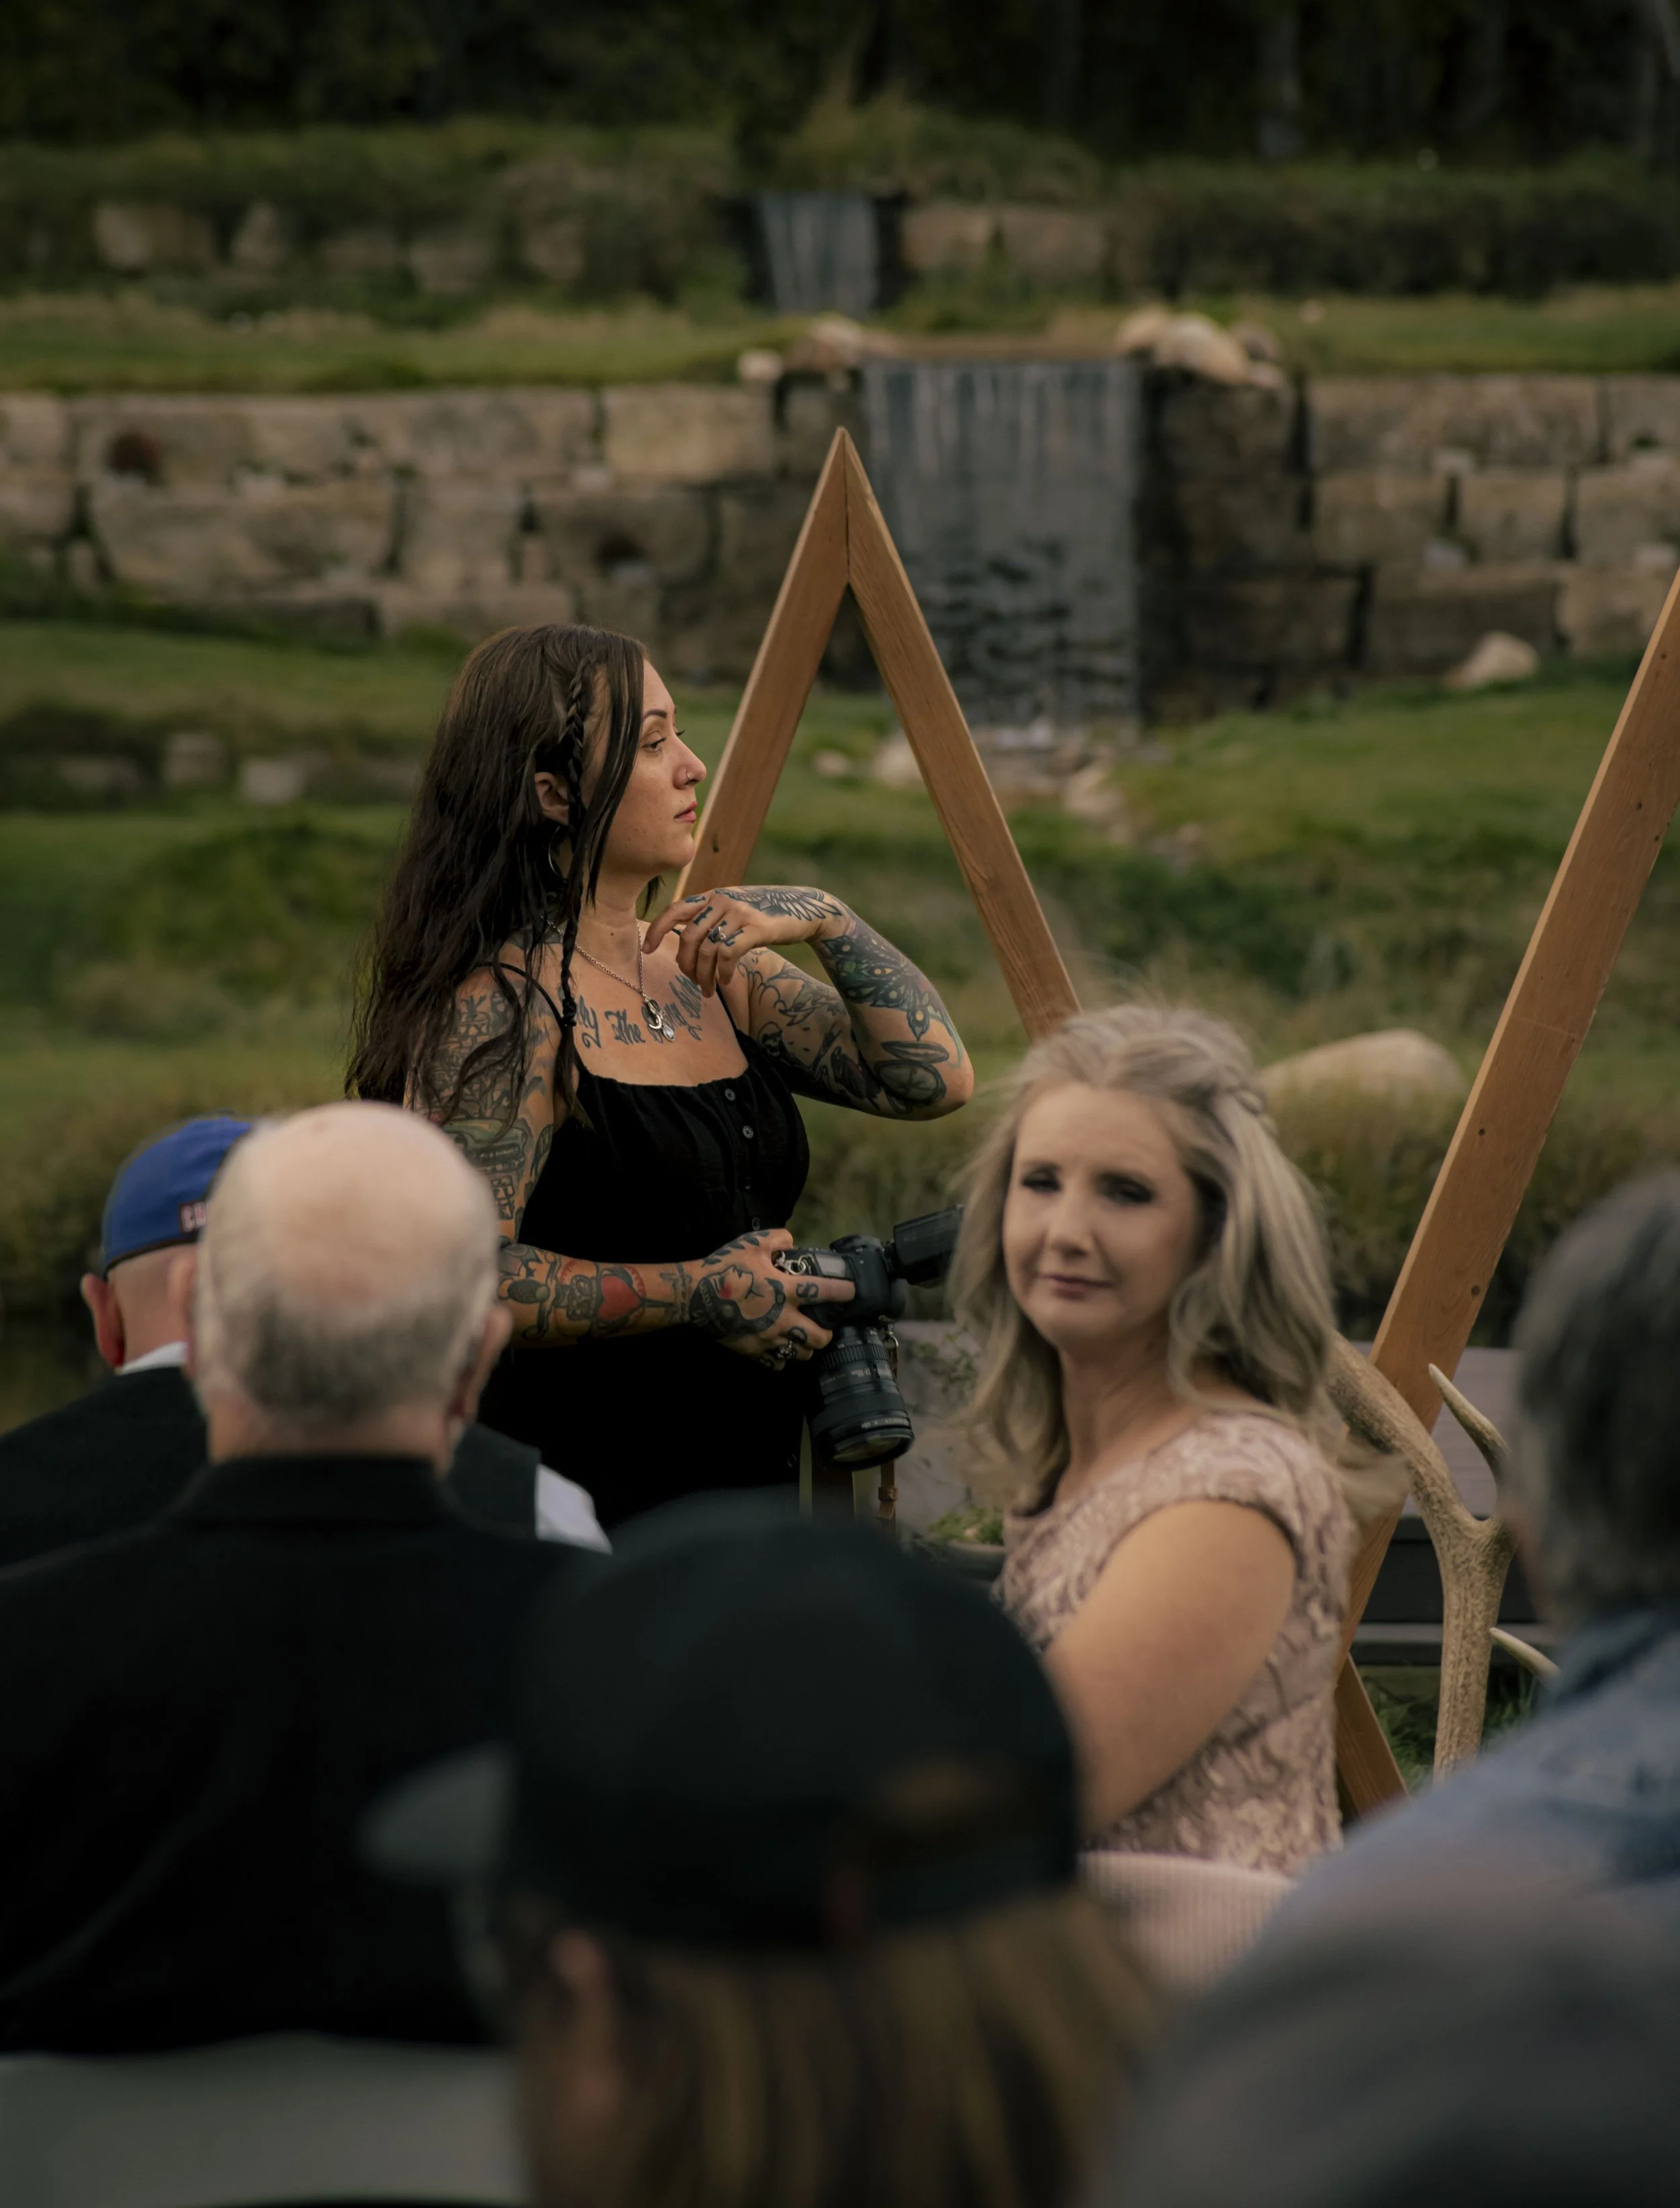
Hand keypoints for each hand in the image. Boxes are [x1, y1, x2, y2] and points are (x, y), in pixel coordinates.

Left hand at [643, 886, 847, 998]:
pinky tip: (725, 981)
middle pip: (688, 938)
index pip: (675, 910)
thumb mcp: (735, 910)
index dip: (658, 930)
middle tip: (694, 983)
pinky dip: (723, 973)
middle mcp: (722, 901)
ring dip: (704, 977)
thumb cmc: (767, 914)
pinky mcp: (756, 927)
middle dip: (686, 966)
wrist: (805, 908)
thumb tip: (686, 943)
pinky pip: (728, 954)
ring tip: (709, 990)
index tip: (647, 950)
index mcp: (712, 896)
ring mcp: (739, 913)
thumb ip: (712, 919)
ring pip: (707, 950)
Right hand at [687, 1227, 854, 1362]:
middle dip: (828, 1333)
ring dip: (806, 1347)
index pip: (824, 1292)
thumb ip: (777, 1239)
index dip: (844, 1291)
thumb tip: (791, 1240)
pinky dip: (782, 1358)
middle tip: (826, 1327)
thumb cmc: (724, 1268)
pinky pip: (776, 1363)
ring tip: (804, 1339)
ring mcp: (768, 1338)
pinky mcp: (753, 1351)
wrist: (693, 1296)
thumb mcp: (752, 1243)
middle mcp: (782, 1319)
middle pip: (819, 1337)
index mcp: (785, 1290)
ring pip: (801, 1354)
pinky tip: (779, 1348)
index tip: (852, 1291)